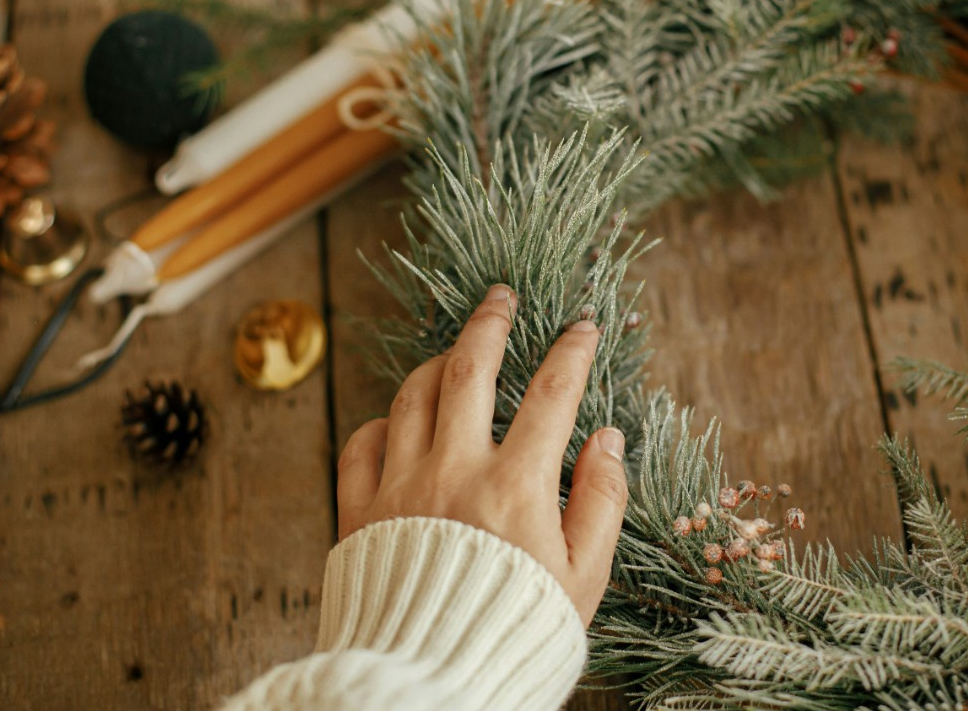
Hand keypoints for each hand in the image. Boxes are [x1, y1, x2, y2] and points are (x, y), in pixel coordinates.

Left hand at [336, 284, 627, 625]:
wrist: (430, 683)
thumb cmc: (516, 633)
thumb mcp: (584, 578)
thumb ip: (602, 501)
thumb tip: (609, 438)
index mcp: (515, 486)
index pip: (552, 392)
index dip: (572, 350)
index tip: (582, 326)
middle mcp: (453, 471)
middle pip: (471, 368)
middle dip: (490, 320)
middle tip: (502, 296)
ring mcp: (399, 486)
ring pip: (413, 394)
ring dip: (438, 362)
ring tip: (458, 351)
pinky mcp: (358, 511)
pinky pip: (361, 442)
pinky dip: (382, 421)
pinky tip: (401, 420)